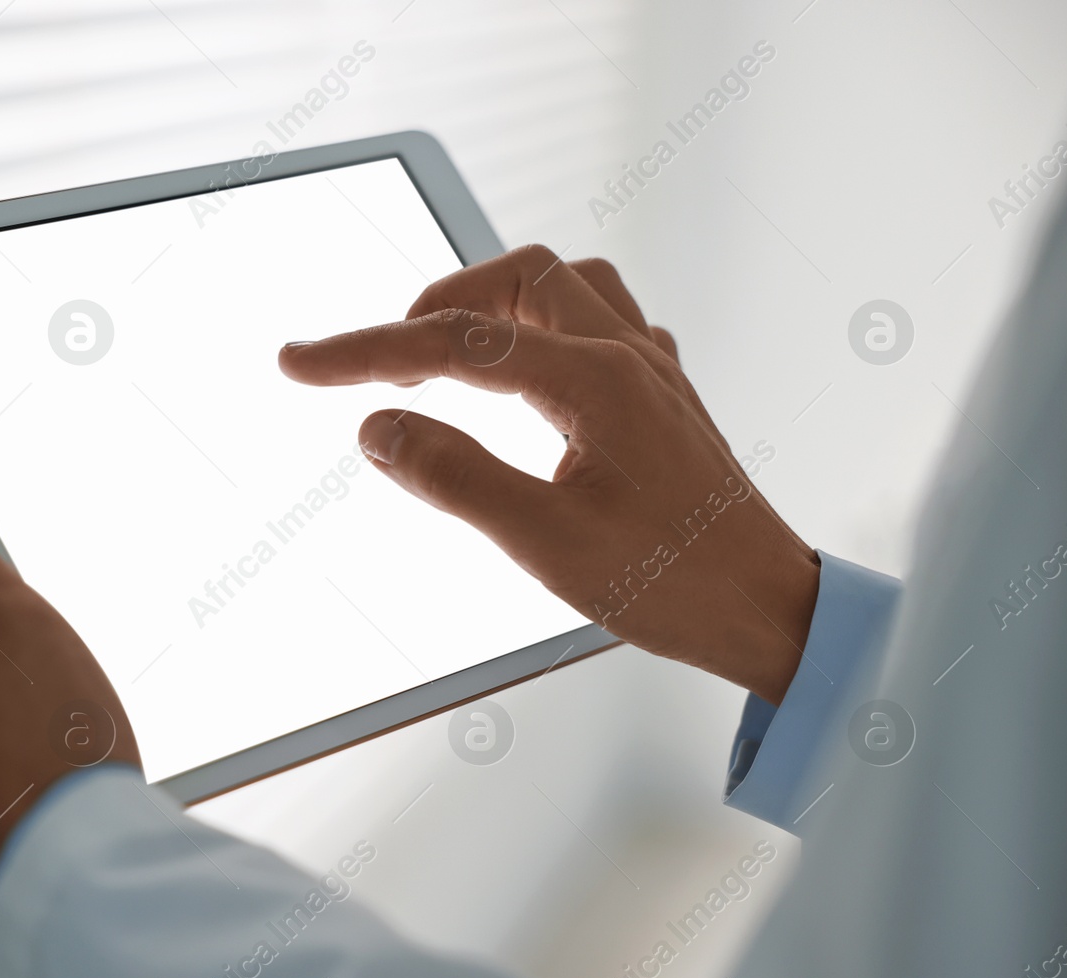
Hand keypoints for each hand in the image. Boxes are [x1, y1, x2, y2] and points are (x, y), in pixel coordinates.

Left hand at [0, 442, 139, 889]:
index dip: (1, 603)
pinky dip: (26, 769)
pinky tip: (62, 778)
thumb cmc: (45, 730)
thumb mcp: (0, 609)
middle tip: (64, 683)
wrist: (78, 861)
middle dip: (13, 662)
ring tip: (70, 733)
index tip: (39, 631)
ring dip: (21, 718)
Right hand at [279, 246, 818, 704]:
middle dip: (436, 307)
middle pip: (515, 279)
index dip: (365, 351)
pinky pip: (602, 321)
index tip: (299, 362)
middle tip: (383, 364)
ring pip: (565, 286)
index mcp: (595, 382)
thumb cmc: (671, 584)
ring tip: (446, 353)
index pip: (455, 343)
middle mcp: (628, 357)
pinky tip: (530, 368)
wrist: (768, 610)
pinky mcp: (660, 397)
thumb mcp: (544, 542)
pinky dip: (544, 326)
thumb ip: (454, 477)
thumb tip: (378, 429)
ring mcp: (651, 372)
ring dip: (496, 303)